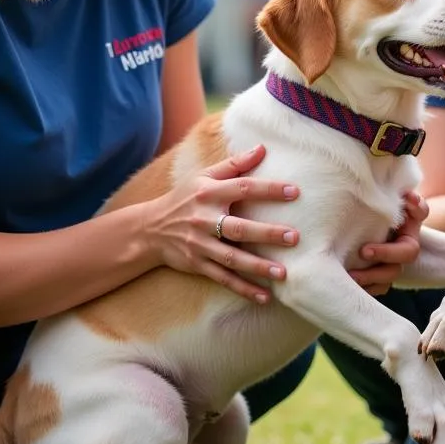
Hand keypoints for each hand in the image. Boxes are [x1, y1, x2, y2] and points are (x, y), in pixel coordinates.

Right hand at [147, 144, 300, 303]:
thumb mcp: (204, 176)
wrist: (150, 228)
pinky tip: (265, 296)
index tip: (294, 191)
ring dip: (258, 267)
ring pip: (232, 258)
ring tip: (284, 273)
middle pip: (239, 228)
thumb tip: (262, 147)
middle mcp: (205, 219)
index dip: (269, 189)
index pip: (243, 188)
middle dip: (267, 233)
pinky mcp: (198, 264)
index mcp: (209, 193)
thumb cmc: (185, 197)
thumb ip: (234, 164)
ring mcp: (201, 245)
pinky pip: (223, 278)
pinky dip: (243, 288)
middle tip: (294, 237)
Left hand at [349, 191, 427, 295]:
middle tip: (364, 251)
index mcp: (408, 218)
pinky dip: (366, 288)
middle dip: (387, 252)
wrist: (349, 229)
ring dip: (372, 276)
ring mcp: (395, 261)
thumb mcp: (374, 197)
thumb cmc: (362, 209)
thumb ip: (386, 191)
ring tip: (351, 275)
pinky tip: (349, 286)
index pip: (421, 210)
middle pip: (408, 252)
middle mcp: (406, 241)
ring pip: (392, 274)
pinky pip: (379, 288)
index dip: (416, 206)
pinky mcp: (381, 278)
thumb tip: (400, 190)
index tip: (407, 198)